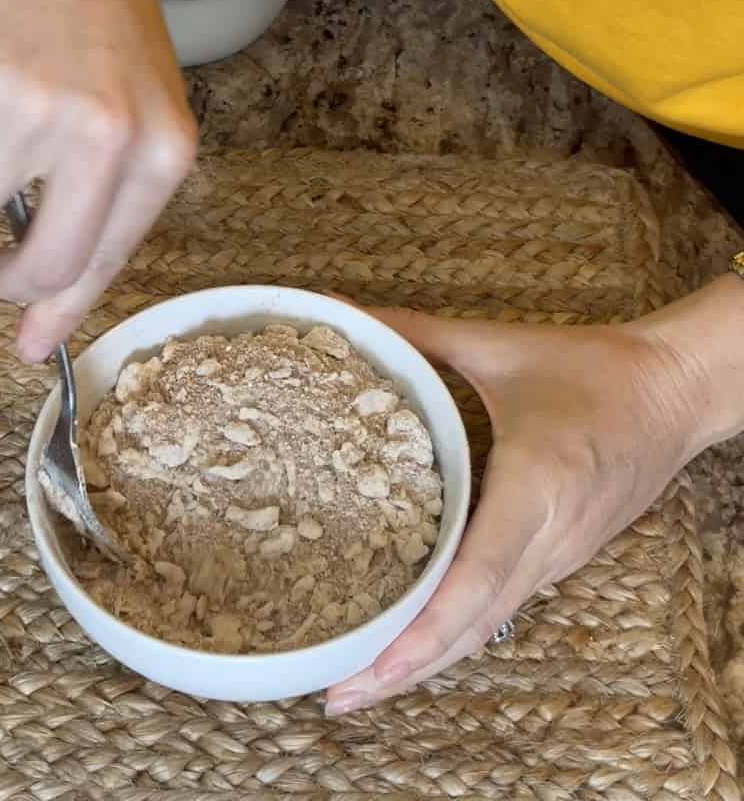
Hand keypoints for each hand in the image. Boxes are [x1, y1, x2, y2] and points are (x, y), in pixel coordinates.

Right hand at [0, 0, 196, 361]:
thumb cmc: (98, 25)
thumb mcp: (133, 116)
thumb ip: (99, 208)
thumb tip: (38, 313)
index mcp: (164, 154)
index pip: (110, 261)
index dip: (64, 312)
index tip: (31, 345)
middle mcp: (112, 140)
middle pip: (45, 263)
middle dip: (7, 280)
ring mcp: (45, 111)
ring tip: (0, 113)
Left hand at [324, 302, 712, 716]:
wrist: (675, 392)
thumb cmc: (591, 368)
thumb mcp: (498, 345)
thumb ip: (418, 334)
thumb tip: (346, 315)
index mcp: (537, 483)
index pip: (478, 573)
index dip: (425, 626)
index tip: (372, 664)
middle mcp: (550, 538)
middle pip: (475, 625)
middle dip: (406, 669)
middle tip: (336, 697)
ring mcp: (560, 557)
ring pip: (488, 629)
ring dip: (427, 664)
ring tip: (361, 687)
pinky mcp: (562, 559)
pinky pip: (502, 609)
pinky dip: (456, 637)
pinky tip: (415, 645)